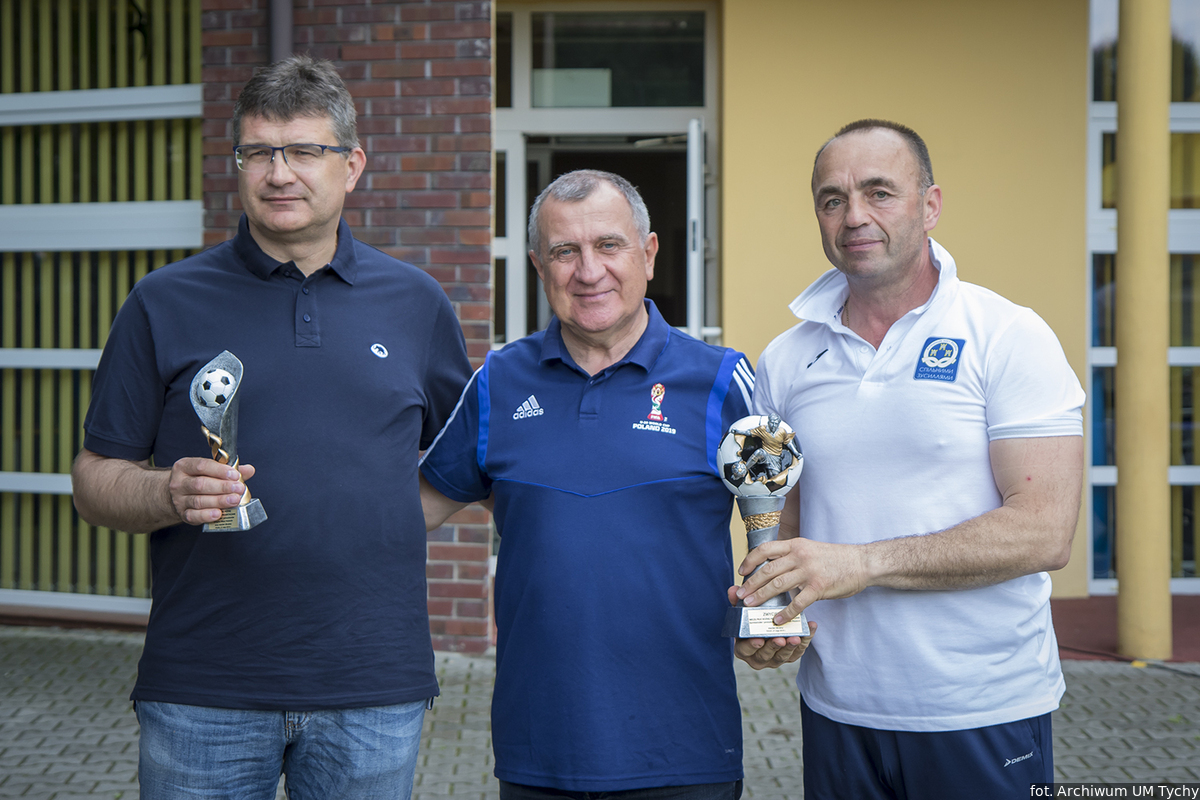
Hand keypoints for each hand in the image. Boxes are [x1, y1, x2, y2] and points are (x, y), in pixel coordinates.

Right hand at [167, 458, 255, 525]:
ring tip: (234, 500)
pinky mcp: (183, 514)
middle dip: (222, 487)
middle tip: (239, 489)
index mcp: (185, 467)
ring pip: (198, 501)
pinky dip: (206, 515)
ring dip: (219, 501)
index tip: (235, 475)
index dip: (220, 470)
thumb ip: (230, 470)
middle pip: (200, 484)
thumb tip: (249, 470)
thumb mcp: (211, 470)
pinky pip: (193, 515)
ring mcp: (179, 499)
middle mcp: (179, 483)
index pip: (201, 466)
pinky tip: (218, 514)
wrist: (180, 495)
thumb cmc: (199, 479)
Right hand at [727, 586, 815, 669]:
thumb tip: (733, 589)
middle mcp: (758, 657)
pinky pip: (799, 651)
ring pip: (783, 656)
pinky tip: (810, 627)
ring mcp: (775, 659)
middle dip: (774, 647)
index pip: (745, 650)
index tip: (759, 639)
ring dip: (790, 647)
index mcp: (743, 648)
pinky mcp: (790, 656)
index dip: (752, 646)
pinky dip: (805, 640)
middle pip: (765, 655)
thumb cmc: (753, 621)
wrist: (769, 628)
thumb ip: (737, 602)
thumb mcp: (743, 611)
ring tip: (795, 637)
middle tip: (780, 639)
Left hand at [733, 538, 868, 624]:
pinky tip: (777, 620)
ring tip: (750, 606)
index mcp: (796, 545)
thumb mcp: (811, 549)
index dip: (750, 560)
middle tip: (740, 595)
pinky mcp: (819, 587)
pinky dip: (785, 613)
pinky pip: (797, 602)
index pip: (765, 549)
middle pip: (767, 569)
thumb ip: (792, 556)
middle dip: (751, 584)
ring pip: (778, 585)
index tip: (741, 571)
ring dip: (761, 597)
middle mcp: (800, 556)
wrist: (862, 562)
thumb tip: (772, 568)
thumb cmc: (836, 558)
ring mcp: (809, 571)